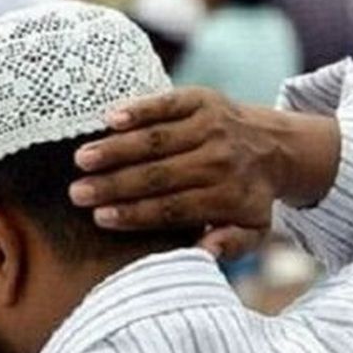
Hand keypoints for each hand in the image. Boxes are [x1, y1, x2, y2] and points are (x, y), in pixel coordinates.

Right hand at [69, 87, 339, 257]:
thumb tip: (205, 252)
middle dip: (115, 185)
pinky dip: (139, 110)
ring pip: (157, 140)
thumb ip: (232, 245)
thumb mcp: (253, 230)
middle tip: (77, 193)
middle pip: (159, 175)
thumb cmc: (247, 195)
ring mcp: (212, 126)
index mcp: (229, 197)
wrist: (274, 146)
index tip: (100, 218)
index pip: (173, 208)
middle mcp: (221, 160)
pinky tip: (109, 120)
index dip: (135, 214)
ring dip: (116, 149)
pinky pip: (167, 104)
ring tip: (82, 160)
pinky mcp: (203, 100)